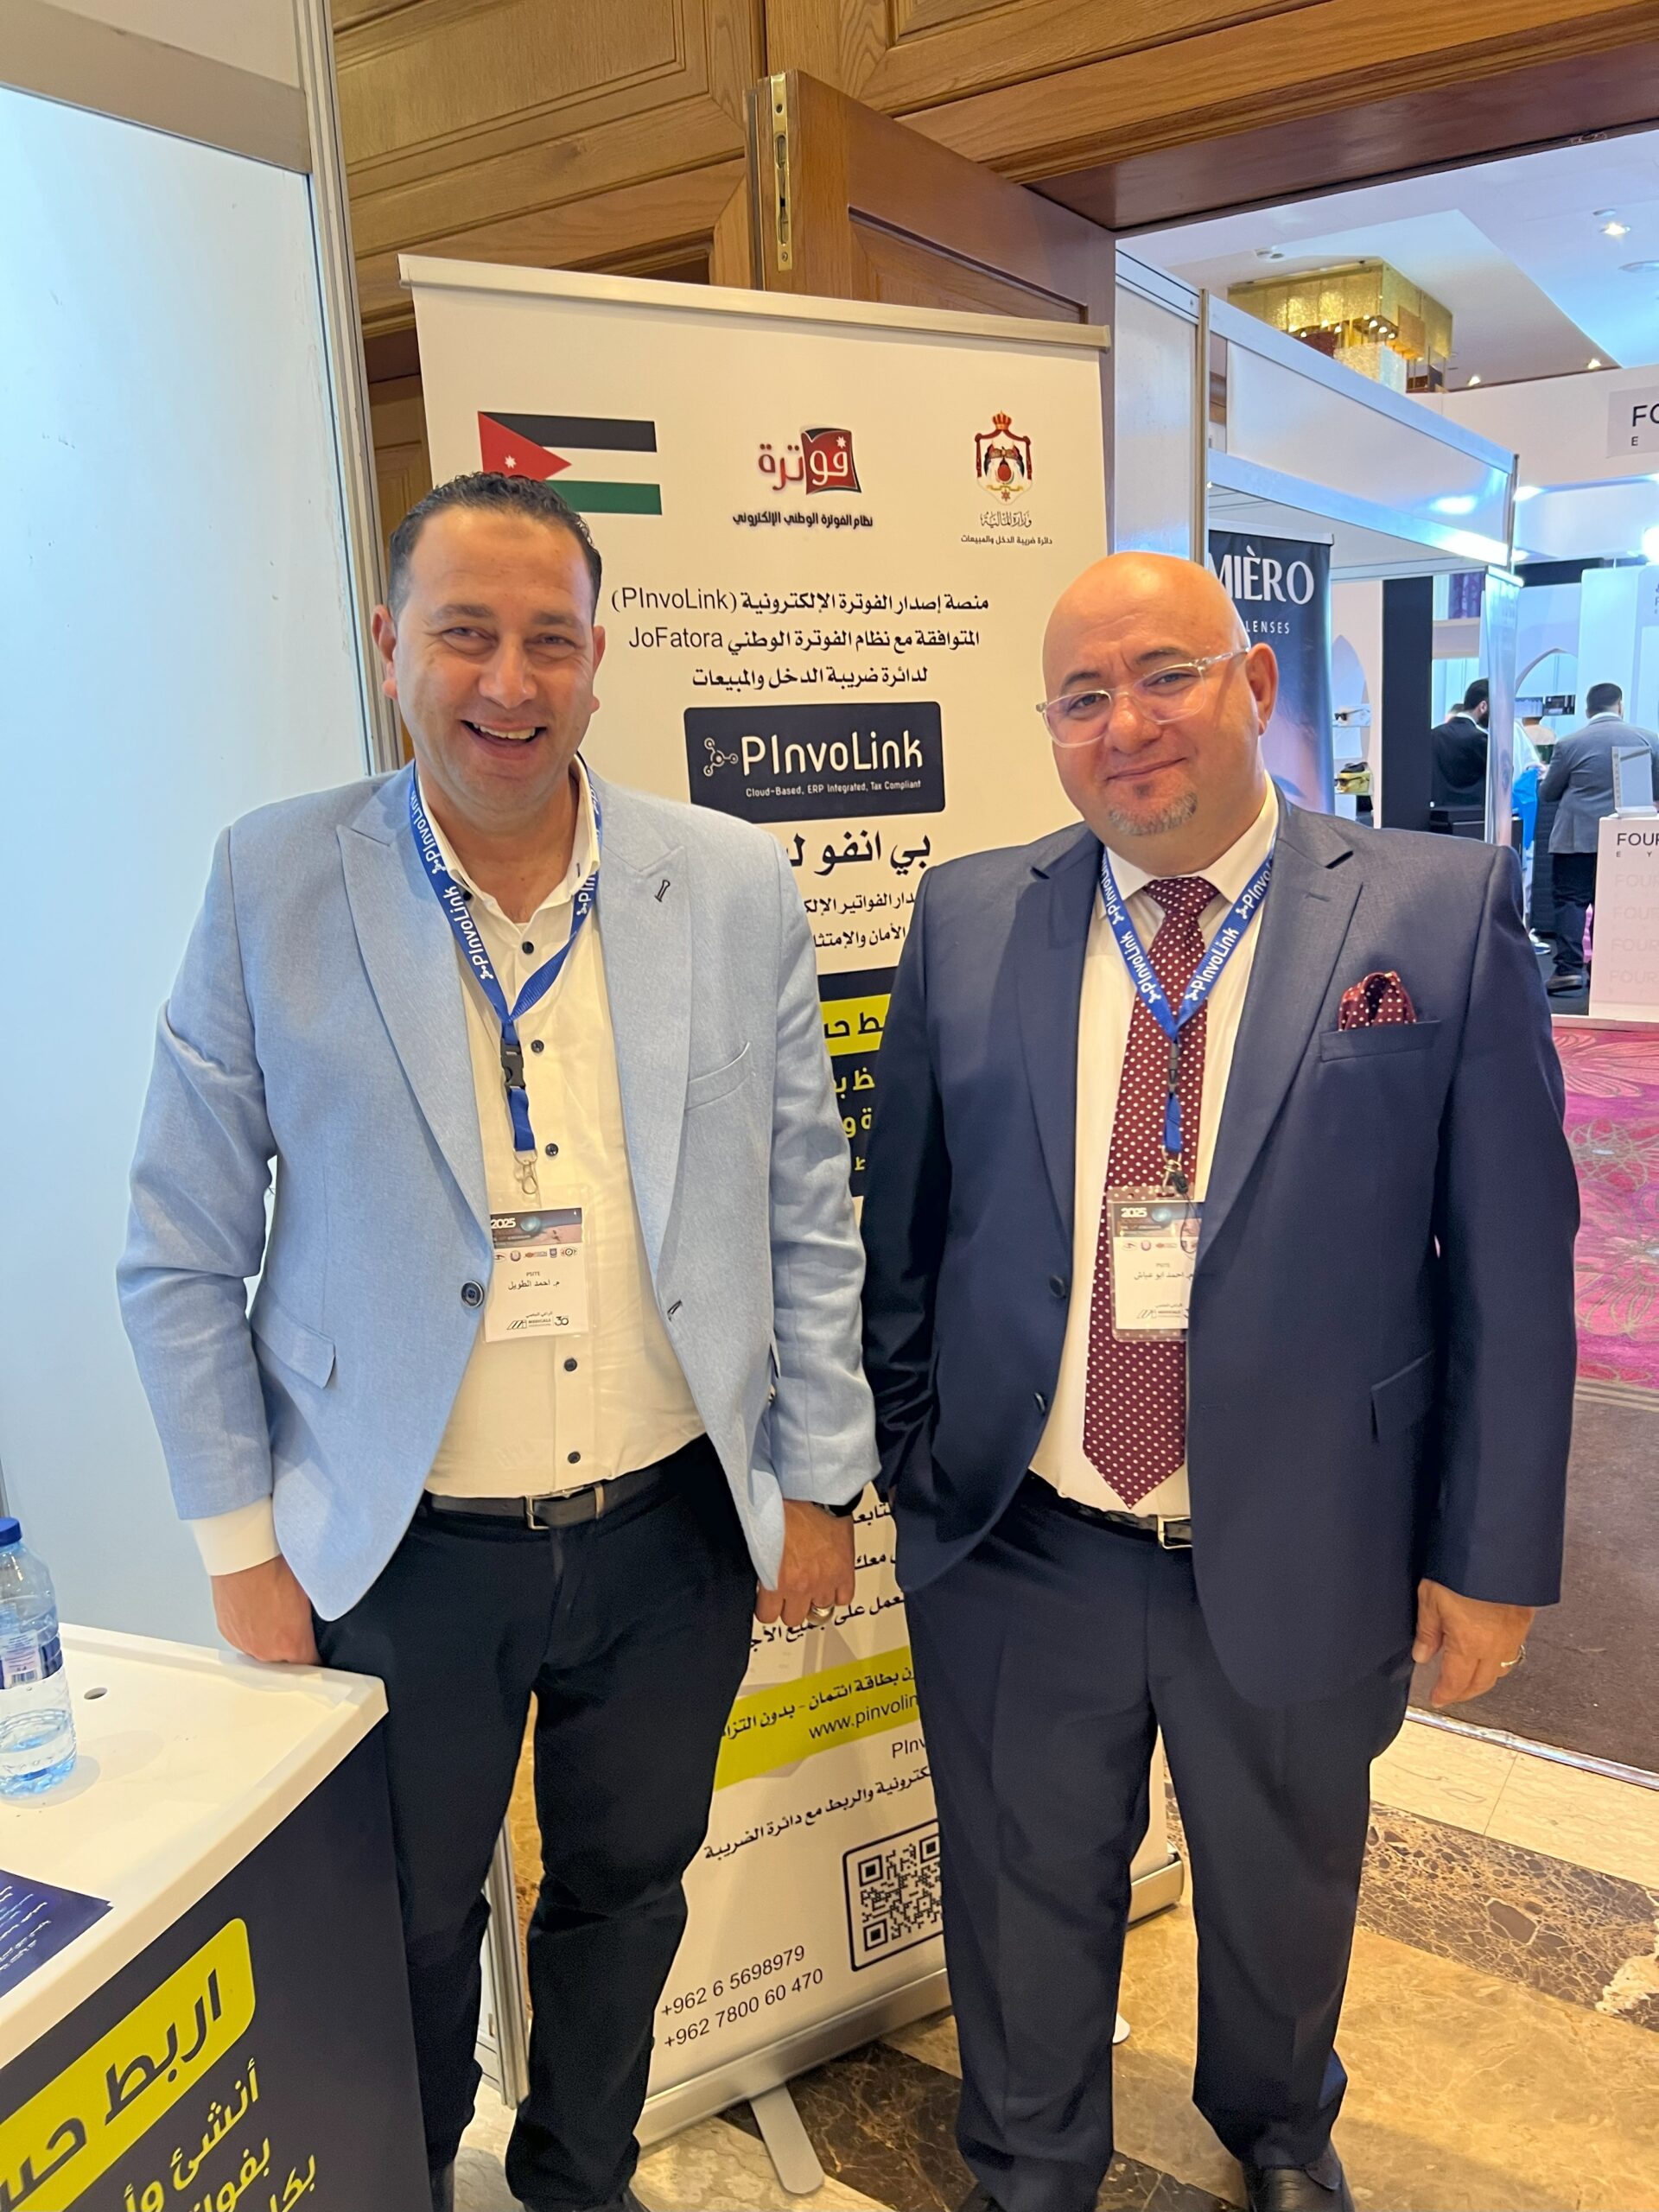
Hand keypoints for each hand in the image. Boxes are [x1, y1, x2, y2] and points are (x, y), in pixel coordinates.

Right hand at [212, 1554, 319, 1664]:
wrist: (244, 1560)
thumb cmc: (275, 1571)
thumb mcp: (308, 1596)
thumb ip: (311, 1621)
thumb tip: (316, 1622)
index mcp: (292, 1644)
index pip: (309, 1663)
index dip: (313, 1654)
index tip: (313, 1649)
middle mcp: (267, 1651)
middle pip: (283, 1659)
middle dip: (288, 1645)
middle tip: (289, 1620)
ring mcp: (245, 1644)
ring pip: (261, 1649)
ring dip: (267, 1638)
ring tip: (270, 1611)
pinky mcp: (228, 1634)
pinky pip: (243, 1639)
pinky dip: (249, 1629)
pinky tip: (254, 1609)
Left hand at [755, 1502, 855, 1628]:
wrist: (813, 1491)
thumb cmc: (786, 1508)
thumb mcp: (763, 1543)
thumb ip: (763, 1569)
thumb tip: (761, 1583)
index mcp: (776, 1581)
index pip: (767, 1617)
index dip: (766, 1607)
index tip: (768, 1601)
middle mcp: (802, 1586)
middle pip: (793, 1619)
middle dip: (789, 1605)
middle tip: (789, 1591)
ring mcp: (826, 1581)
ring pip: (819, 1610)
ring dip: (813, 1598)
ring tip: (810, 1582)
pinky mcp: (845, 1572)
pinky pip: (843, 1598)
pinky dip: (836, 1592)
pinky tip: (829, 1581)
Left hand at [1413, 1579, 1532, 1706]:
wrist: (1496, 1548)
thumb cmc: (1460, 1569)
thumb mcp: (1431, 1598)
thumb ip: (1428, 1630)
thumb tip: (1422, 1655)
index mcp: (1469, 1644)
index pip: (1456, 1681)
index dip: (1446, 1694)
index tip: (1437, 1698)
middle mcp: (1495, 1646)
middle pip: (1482, 1682)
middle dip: (1465, 1692)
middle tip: (1451, 1693)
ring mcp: (1513, 1634)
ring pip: (1501, 1669)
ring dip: (1485, 1678)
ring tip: (1469, 1676)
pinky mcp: (1524, 1621)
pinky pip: (1513, 1651)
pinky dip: (1499, 1660)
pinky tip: (1489, 1652)